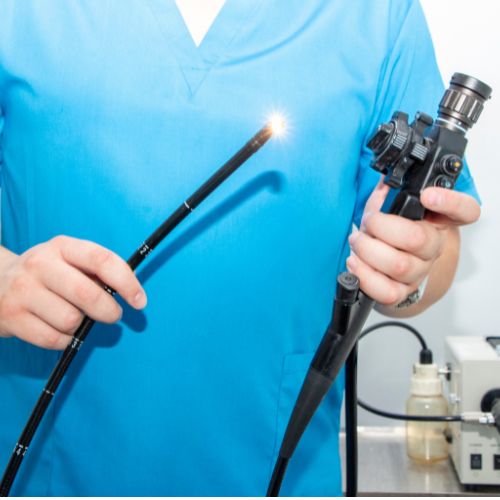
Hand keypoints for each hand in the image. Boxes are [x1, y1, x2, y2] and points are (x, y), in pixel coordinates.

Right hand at [0, 236, 146, 348]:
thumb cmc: (48, 273)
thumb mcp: (69, 260)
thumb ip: (98, 271)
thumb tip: (132, 292)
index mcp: (62, 246)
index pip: (102, 260)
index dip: (126, 282)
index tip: (140, 301)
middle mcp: (40, 264)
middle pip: (87, 294)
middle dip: (109, 311)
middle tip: (114, 315)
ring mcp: (22, 291)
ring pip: (70, 320)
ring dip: (82, 326)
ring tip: (77, 317)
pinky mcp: (11, 318)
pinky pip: (54, 339)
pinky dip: (66, 340)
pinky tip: (62, 329)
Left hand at [346, 178, 479, 305]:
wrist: (386, 269)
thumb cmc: (387, 233)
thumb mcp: (387, 206)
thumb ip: (386, 192)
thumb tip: (383, 179)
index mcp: (436, 221)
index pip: (464, 211)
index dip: (450, 202)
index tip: (427, 195)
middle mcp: (433, 248)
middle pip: (419, 239)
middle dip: (382, 227)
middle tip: (368, 222)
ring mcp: (418, 272)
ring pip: (399, 265)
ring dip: (368, 250)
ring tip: (357, 241)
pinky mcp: (401, 292)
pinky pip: (386, 291)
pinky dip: (364, 275)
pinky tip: (354, 262)